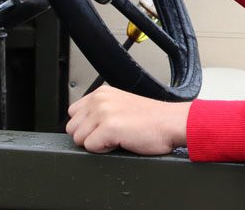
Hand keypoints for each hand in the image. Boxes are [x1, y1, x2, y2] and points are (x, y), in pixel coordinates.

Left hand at [66, 85, 190, 154]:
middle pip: (72, 128)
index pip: (73, 114)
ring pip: (79, 140)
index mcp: (102, 93)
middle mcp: (100, 99)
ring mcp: (104, 112)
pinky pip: (90, 148)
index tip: (105, 127)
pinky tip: (122, 141)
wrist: (172, 122)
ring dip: (97, 144)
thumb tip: (81, 126)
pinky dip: (105, 150)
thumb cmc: (152, 119)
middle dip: (89, 136)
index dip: (87, 126)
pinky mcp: (109, 127)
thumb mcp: (120, 105)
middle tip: (113, 134)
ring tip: (118, 136)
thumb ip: (100, 110)